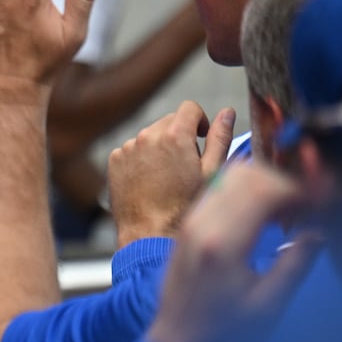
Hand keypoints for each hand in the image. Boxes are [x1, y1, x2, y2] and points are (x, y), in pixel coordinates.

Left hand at [108, 101, 235, 246]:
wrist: (150, 234)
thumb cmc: (186, 208)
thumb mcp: (212, 173)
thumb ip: (220, 138)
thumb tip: (227, 112)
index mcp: (174, 135)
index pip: (189, 107)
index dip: (199, 120)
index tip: (201, 136)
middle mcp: (146, 136)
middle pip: (168, 121)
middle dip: (179, 136)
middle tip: (186, 165)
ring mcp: (127, 148)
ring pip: (148, 136)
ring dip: (159, 148)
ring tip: (167, 178)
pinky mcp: (114, 160)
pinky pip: (131, 150)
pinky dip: (141, 159)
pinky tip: (150, 182)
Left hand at [146, 162, 319, 341]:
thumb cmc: (224, 331)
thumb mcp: (269, 303)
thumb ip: (295, 263)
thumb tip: (319, 231)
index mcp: (223, 243)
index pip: (262, 190)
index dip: (296, 188)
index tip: (318, 200)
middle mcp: (201, 225)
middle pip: (244, 174)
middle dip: (281, 180)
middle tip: (305, 204)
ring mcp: (189, 223)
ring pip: (227, 177)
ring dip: (262, 183)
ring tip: (286, 211)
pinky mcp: (186, 227)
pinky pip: (216, 191)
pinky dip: (243, 191)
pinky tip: (262, 215)